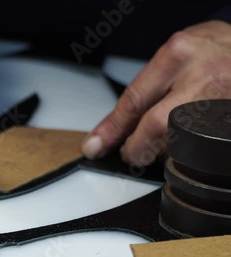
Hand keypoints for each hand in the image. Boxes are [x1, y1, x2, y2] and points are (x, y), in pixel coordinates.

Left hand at [81, 20, 230, 166]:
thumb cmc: (212, 48)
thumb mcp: (174, 55)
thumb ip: (148, 85)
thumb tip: (118, 124)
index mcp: (178, 55)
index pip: (134, 100)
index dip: (112, 129)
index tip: (96, 145)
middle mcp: (203, 76)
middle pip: (157, 126)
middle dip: (136, 147)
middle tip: (128, 152)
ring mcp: (223, 100)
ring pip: (180, 142)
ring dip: (160, 151)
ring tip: (154, 145)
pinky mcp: (230, 122)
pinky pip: (201, 147)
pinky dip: (184, 151)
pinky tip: (179, 146)